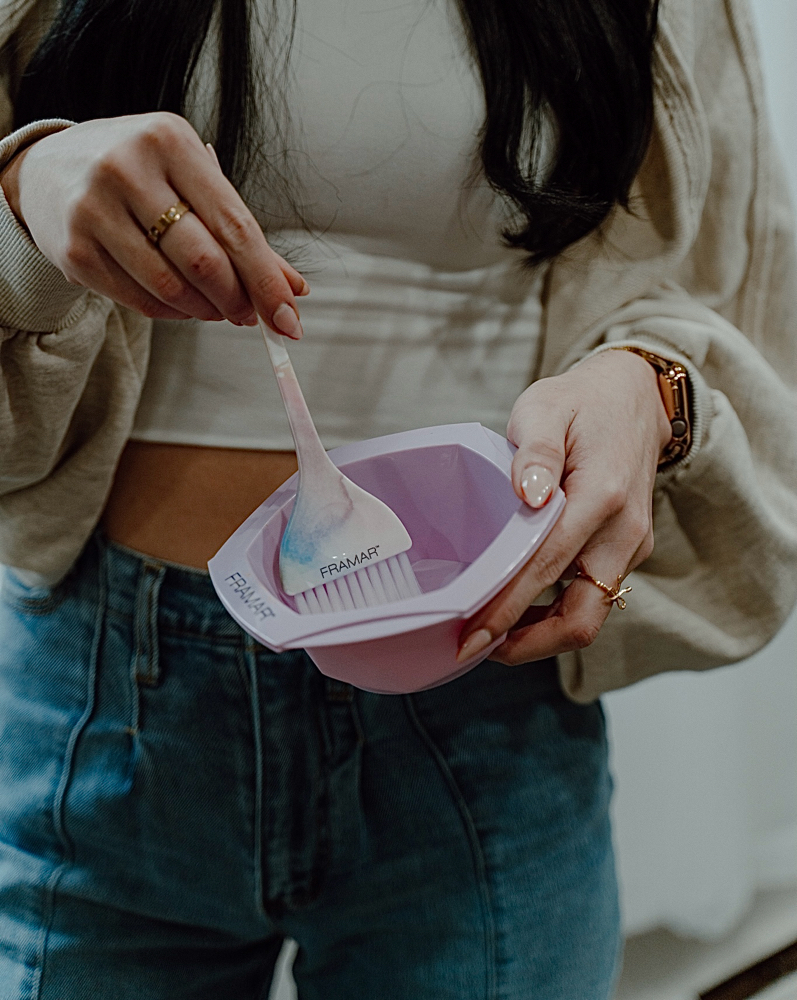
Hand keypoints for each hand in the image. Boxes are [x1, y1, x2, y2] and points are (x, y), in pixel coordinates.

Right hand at [0, 113, 307, 333]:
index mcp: (170, 141)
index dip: (266, 280)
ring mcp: (94, 209)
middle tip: (250, 318)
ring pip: (171, 287)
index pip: (235, 226)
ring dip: (206, 311)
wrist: (48, 170)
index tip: (288, 318)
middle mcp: (127, 168)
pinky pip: (140, 300)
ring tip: (216, 310)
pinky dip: (172, 313)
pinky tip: (181, 305)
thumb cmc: (140, 176)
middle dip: (238, 301)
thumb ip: (241, 233)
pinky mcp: (74, 250)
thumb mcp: (191, 181)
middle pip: (204, 261)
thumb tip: (296, 291)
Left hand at [457, 348, 672, 664]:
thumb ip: (535, 451)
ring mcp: (630, 546)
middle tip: (478, 647)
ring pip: (590, 615)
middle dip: (530, 644)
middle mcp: (623, 532)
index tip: (472, 637)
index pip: (548, 569)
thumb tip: (529, 497)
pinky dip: (557, 612)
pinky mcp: (627, 551)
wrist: (634, 397)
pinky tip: (520, 606)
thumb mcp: (546, 407)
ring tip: (491, 632)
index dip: (508, 610)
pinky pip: (595, 597)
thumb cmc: (581, 402)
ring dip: (542, 633)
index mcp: (601, 496)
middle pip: (583, 618)